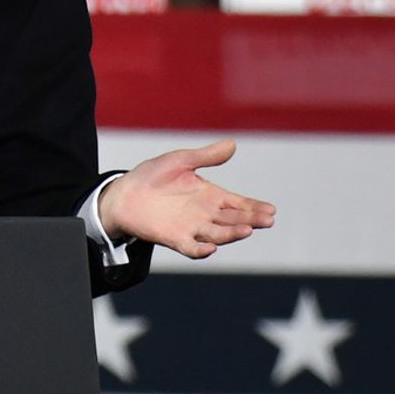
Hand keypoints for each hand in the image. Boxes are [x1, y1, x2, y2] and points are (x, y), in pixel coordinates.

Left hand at [98, 139, 274, 258]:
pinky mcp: (174, 238)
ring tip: (246, 229)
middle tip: (267, 220)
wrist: (123, 193)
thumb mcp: (180, 160)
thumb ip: (206, 156)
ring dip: (232, 233)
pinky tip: (211, 247)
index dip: (255, 207)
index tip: (271, 210)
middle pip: (234, 220)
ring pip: (218, 234)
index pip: (239, 203)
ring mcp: (191, 227)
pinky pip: (192, 248)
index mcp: (210, 195)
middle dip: (251, 220)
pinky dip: (201, 250)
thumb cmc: (152, 175)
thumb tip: (232, 143)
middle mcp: (205, 214)